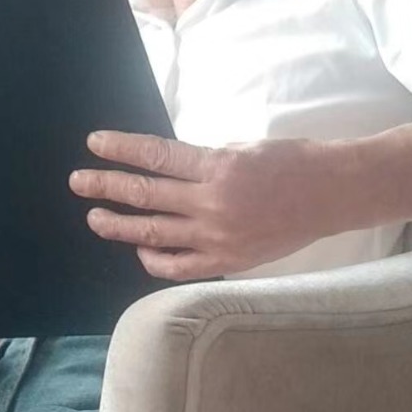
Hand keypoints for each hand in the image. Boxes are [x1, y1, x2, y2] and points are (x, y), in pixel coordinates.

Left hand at [69, 130, 335, 279]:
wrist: (332, 194)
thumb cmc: (291, 161)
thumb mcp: (242, 147)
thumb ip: (204, 162)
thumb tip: (167, 169)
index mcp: (216, 167)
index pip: (155, 156)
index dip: (121, 149)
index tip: (95, 144)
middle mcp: (212, 204)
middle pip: (145, 195)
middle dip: (106, 187)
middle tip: (79, 181)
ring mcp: (218, 237)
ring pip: (154, 234)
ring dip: (119, 225)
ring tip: (95, 217)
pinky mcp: (228, 260)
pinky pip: (179, 267)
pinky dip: (154, 259)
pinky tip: (139, 250)